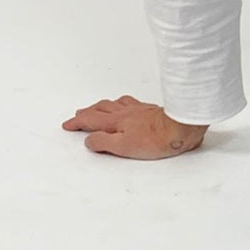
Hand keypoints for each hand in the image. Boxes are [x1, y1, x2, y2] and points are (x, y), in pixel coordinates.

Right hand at [62, 94, 209, 157]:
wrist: (181, 127)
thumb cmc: (155, 139)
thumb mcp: (124, 147)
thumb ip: (104, 142)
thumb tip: (89, 140)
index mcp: (116, 122)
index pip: (91, 120)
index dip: (77, 123)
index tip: (68, 124)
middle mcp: (125, 112)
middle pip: (100, 109)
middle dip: (87, 112)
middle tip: (78, 115)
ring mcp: (138, 109)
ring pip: (114, 103)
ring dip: (102, 106)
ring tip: (97, 107)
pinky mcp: (150, 109)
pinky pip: (128, 102)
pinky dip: (120, 103)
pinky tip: (125, 104)